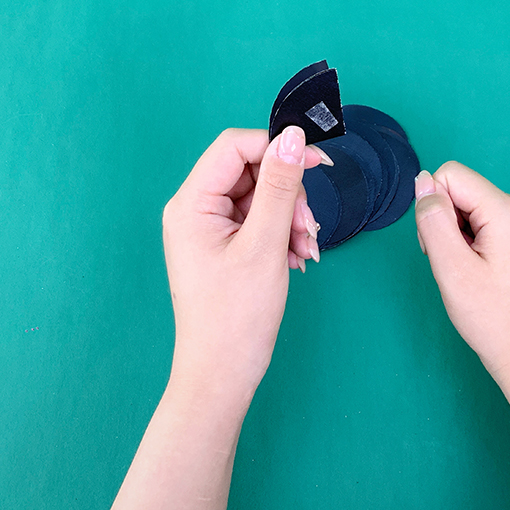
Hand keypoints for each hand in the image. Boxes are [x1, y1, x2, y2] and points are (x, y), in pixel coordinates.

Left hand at [162, 126, 326, 398]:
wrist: (223, 372)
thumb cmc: (236, 316)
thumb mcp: (265, 244)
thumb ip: (279, 186)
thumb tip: (292, 136)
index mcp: (191, 204)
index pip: (235, 147)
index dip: (277, 147)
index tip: (318, 163)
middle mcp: (195, 209)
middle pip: (252, 171)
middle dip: (289, 195)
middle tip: (309, 230)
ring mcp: (210, 228)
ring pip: (261, 197)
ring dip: (292, 218)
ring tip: (305, 252)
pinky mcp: (224, 244)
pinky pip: (260, 220)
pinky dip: (284, 233)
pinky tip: (297, 258)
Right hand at [413, 161, 509, 392]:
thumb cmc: (493, 320)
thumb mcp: (451, 268)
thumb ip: (433, 219)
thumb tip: (423, 181)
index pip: (451, 175)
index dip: (434, 207)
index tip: (443, 248)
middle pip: (465, 190)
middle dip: (449, 223)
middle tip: (457, 266)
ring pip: (476, 206)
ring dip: (463, 234)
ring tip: (473, 272)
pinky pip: (492, 219)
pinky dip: (480, 240)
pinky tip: (486, 271)